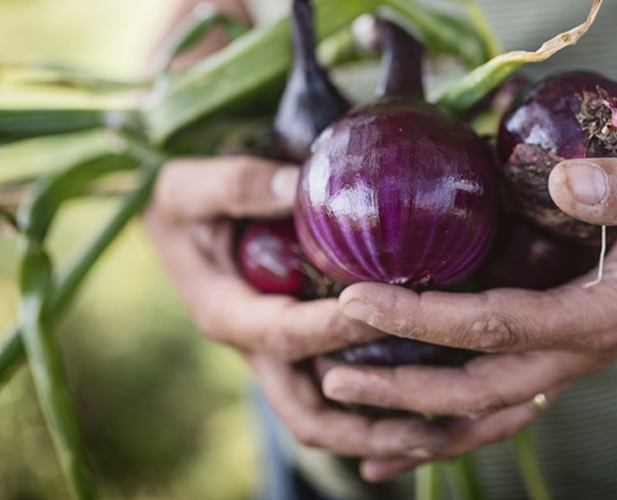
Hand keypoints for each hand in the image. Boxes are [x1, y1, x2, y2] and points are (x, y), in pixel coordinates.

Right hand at [145, 156, 448, 459]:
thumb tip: (300, 187)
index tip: (385, 312)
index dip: (334, 329)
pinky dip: (375, 401)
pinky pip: (337, 386)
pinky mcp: (298, 345)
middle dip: (363, 427)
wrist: (175, 224)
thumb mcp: (189, 186)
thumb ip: (239, 185)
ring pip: (326, 413)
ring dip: (376, 432)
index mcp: (226, 313)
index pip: (286, 334)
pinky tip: (424, 397)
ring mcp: (278, 353)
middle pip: (307, 411)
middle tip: (428, 430)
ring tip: (438, 435)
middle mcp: (255, 347)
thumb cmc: (181, 204)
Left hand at [321, 153, 616, 478]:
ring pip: (484, 411)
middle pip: (478, 389)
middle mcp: (577, 354)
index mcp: (600, 318)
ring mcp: (566, 361)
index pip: (497, 327)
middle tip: (330, 372)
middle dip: (402, 387)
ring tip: (348, 410)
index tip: (357, 300)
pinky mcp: (556, 351)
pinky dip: (447, 424)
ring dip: (416, 417)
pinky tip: (400, 436)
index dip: (424, 320)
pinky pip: (497, 403)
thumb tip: (563, 181)